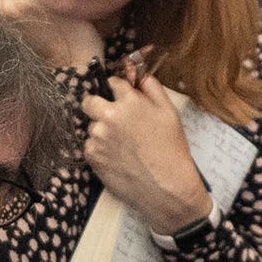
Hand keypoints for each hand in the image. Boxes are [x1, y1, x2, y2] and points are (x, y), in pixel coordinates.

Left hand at [83, 66, 212, 235]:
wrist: (167, 188)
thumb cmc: (172, 151)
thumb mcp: (170, 113)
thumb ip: (152, 88)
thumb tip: (138, 74)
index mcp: (129, 102)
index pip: (112, 83)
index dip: (117, 90)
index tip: (121, 98)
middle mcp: (109, 116)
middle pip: (89, 101)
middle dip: (98, 106)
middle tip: (114, 120)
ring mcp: (98, 137)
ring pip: (91, 126)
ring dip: (101, 131)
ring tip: (122, 146)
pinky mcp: (92, 156)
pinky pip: (90, 146)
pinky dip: (99, 150)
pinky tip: (117, 158)